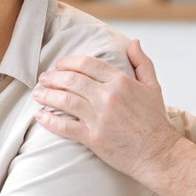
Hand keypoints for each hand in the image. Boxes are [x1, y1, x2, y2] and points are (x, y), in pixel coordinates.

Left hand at [33, 40, 180, 181]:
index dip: (69, 62)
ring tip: (37, 93)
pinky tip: (39, 115)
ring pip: (65, 100)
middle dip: (53, 77)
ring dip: (47, 95)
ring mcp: (99, 117)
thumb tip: (134, 42)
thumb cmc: (155, 121)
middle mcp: (108, 97)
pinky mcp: (93, 138)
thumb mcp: (153, 87)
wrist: (157, 152)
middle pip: (72, 80)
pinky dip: (49, 120)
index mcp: (121, 81)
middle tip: (43, 78)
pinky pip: (65, 127)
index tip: (59, 65)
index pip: (88, 64)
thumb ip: (142, 63)